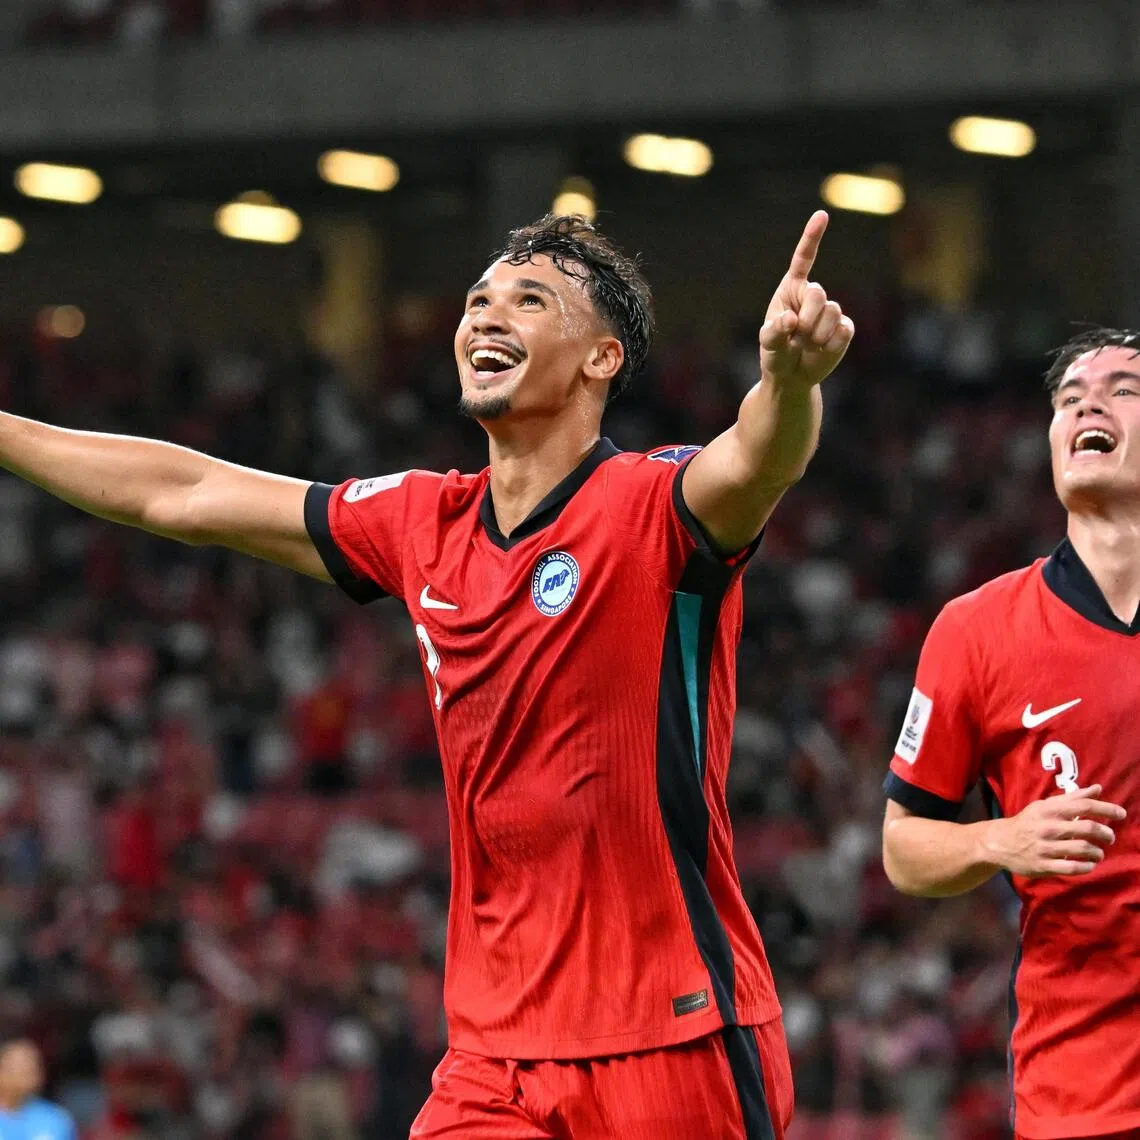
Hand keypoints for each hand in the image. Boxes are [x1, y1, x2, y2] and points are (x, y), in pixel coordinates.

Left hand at [760, 210, 854, 387]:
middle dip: (806, 319)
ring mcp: (831, 311)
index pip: (804, 259)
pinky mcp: (845, 329)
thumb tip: (791, 321)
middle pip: (818, 294)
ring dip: (815, 335)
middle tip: (796, 337)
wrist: (792, 377)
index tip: (822, 215)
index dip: (812, 237)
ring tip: (806, 345)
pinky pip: (842, 332)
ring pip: (832, 313)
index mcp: (792, 289)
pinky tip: (820, 351)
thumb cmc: (776, 354)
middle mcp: (813, 295)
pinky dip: (828, 346)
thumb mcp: (767, 343)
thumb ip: (774, 331)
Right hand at [983, 784, 1126, 877]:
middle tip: (1109, 837)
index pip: (1083, 806)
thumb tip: (1098, 789)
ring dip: (1097, 851)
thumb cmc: (1028, 822)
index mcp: (1049, 810)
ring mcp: (1046, 847)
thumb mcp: (1046, 806)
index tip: (1121, 814)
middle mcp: (1048, 827)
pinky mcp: (1044, 865)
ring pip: (1083, 849)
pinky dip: (1087, 866)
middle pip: (1087, 828)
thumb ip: (1073, 798)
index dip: (1106, 809)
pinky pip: (1072, 867)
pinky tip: (1090, 864)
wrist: (1000, 842)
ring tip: (1098, 852)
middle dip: (1105, 833)